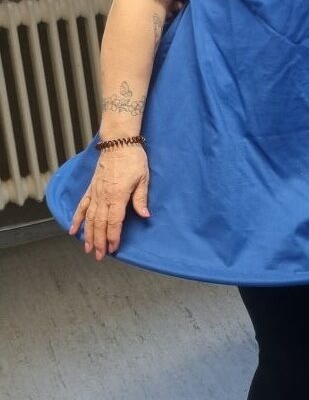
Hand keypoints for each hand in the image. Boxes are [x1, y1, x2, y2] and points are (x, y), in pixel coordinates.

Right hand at [69, 144, 149, 258]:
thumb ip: (141, 199)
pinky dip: (76, 219)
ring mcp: (95, 193)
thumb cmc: (133, 159)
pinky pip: (81, 206)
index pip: (114, 222)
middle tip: (99, 256)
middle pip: (100, 224)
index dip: (113, 237)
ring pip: (89, 218)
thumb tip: (145, 215)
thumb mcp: (143, 179)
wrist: (118, 143)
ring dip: (88, 235)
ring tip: (88, 249)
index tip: (113, 249)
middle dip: (100, 242)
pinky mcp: (91, 188)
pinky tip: (72, 230)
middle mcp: (103, 197)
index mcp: (118, 196)